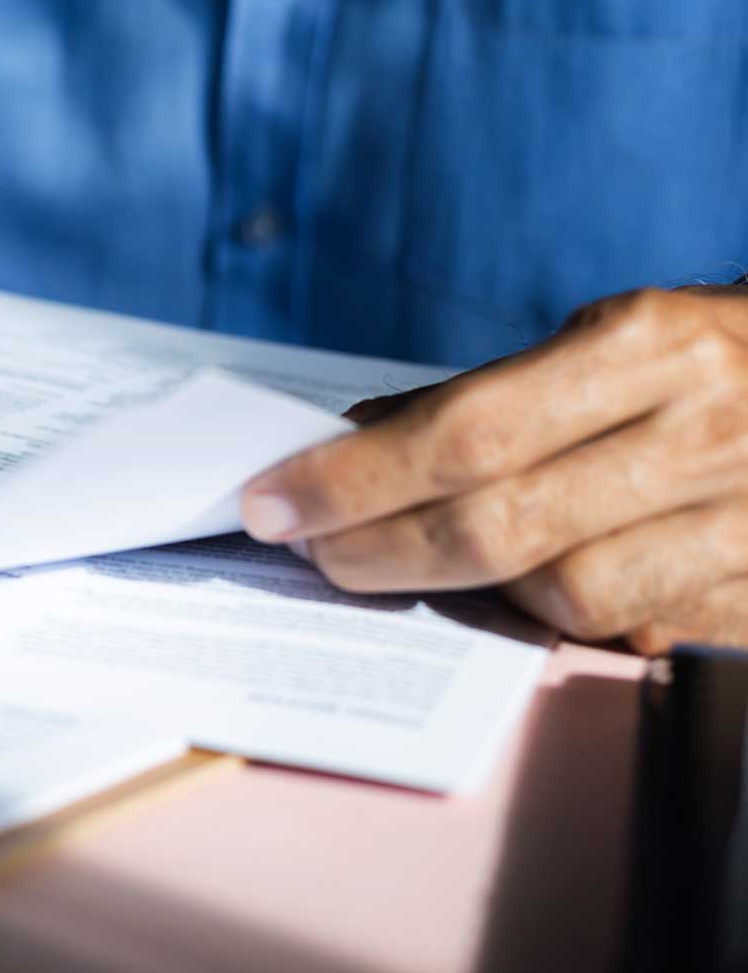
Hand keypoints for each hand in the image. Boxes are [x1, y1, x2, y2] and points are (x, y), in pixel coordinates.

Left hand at [239, 286, 747, 651]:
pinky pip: (632, 633)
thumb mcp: (610, 339)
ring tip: (416, 561)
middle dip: (377, 547)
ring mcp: (744, 523)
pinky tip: (522, 589)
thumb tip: (353, 440)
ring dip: (469, 591)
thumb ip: (490, 397)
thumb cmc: (709, 363)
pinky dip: (559, 619)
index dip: (354, 477)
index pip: (466, 432)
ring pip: (562, 596)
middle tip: (308, 549)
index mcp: (650, 346)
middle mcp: (702, 433)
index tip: (272, 500)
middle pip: (498, 524)